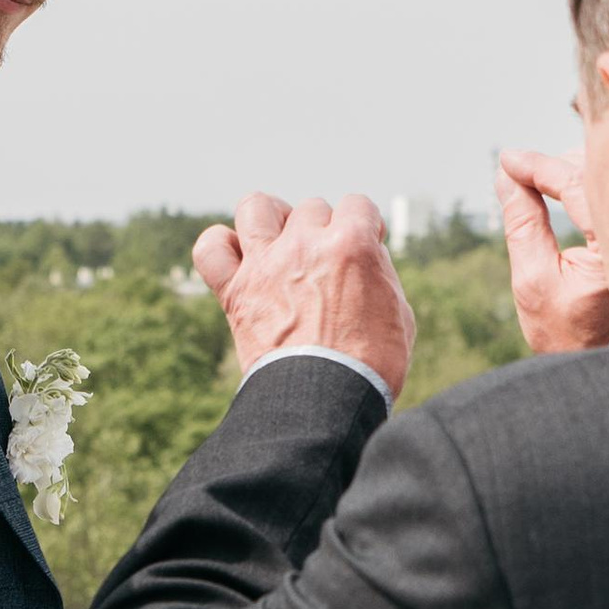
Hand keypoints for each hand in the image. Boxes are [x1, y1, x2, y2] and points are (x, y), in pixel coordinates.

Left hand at [192, 193, 414, 399]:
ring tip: (279, 242)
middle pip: (312, 209)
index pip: (358, 205)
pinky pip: (211, 248)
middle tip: (327, 268)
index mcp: (352, 243)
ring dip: (270, 219)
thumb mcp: (398, 313)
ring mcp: (265, 265)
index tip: (364, 254)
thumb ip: (378, 273)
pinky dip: (220, 247)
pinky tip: (239, 261)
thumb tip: (364, 257)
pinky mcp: (235, 292)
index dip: (364, 228)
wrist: (323, 403)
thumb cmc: (371, 366)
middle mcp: (305, 244)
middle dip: (323, 232)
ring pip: (257, 206)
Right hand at [498, 151, 608, 353]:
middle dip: (558, 163)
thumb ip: (523, 225)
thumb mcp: (533, 280)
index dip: (541, 168)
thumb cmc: (567, 332)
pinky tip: (563, 187)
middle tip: (520, 168)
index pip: (580, 187)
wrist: (603, 362)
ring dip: (573, 169)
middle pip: (601, 174)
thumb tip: (506, 177)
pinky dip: (588, 183)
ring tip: (537, 176)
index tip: (508, 159)